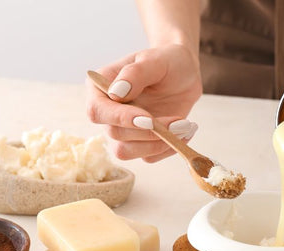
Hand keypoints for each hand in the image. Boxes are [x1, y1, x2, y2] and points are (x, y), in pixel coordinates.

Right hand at [86, 44, 201, 161]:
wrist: (184, 73)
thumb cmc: (167, 61)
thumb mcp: (155, 60)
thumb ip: (135, 73)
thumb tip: (116, 93)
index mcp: (100, 88)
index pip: (98, 111)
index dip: (121, 119)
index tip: (149, 119)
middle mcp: (107, 112)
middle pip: (115, 135)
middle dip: (149, 132)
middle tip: (180, 122)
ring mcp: (123, 130)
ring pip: (127, 152)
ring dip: (158, 144)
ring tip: (185, 126)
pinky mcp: (140, 142)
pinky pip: (148, 157)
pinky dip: (169, 148)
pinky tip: (184, 132)